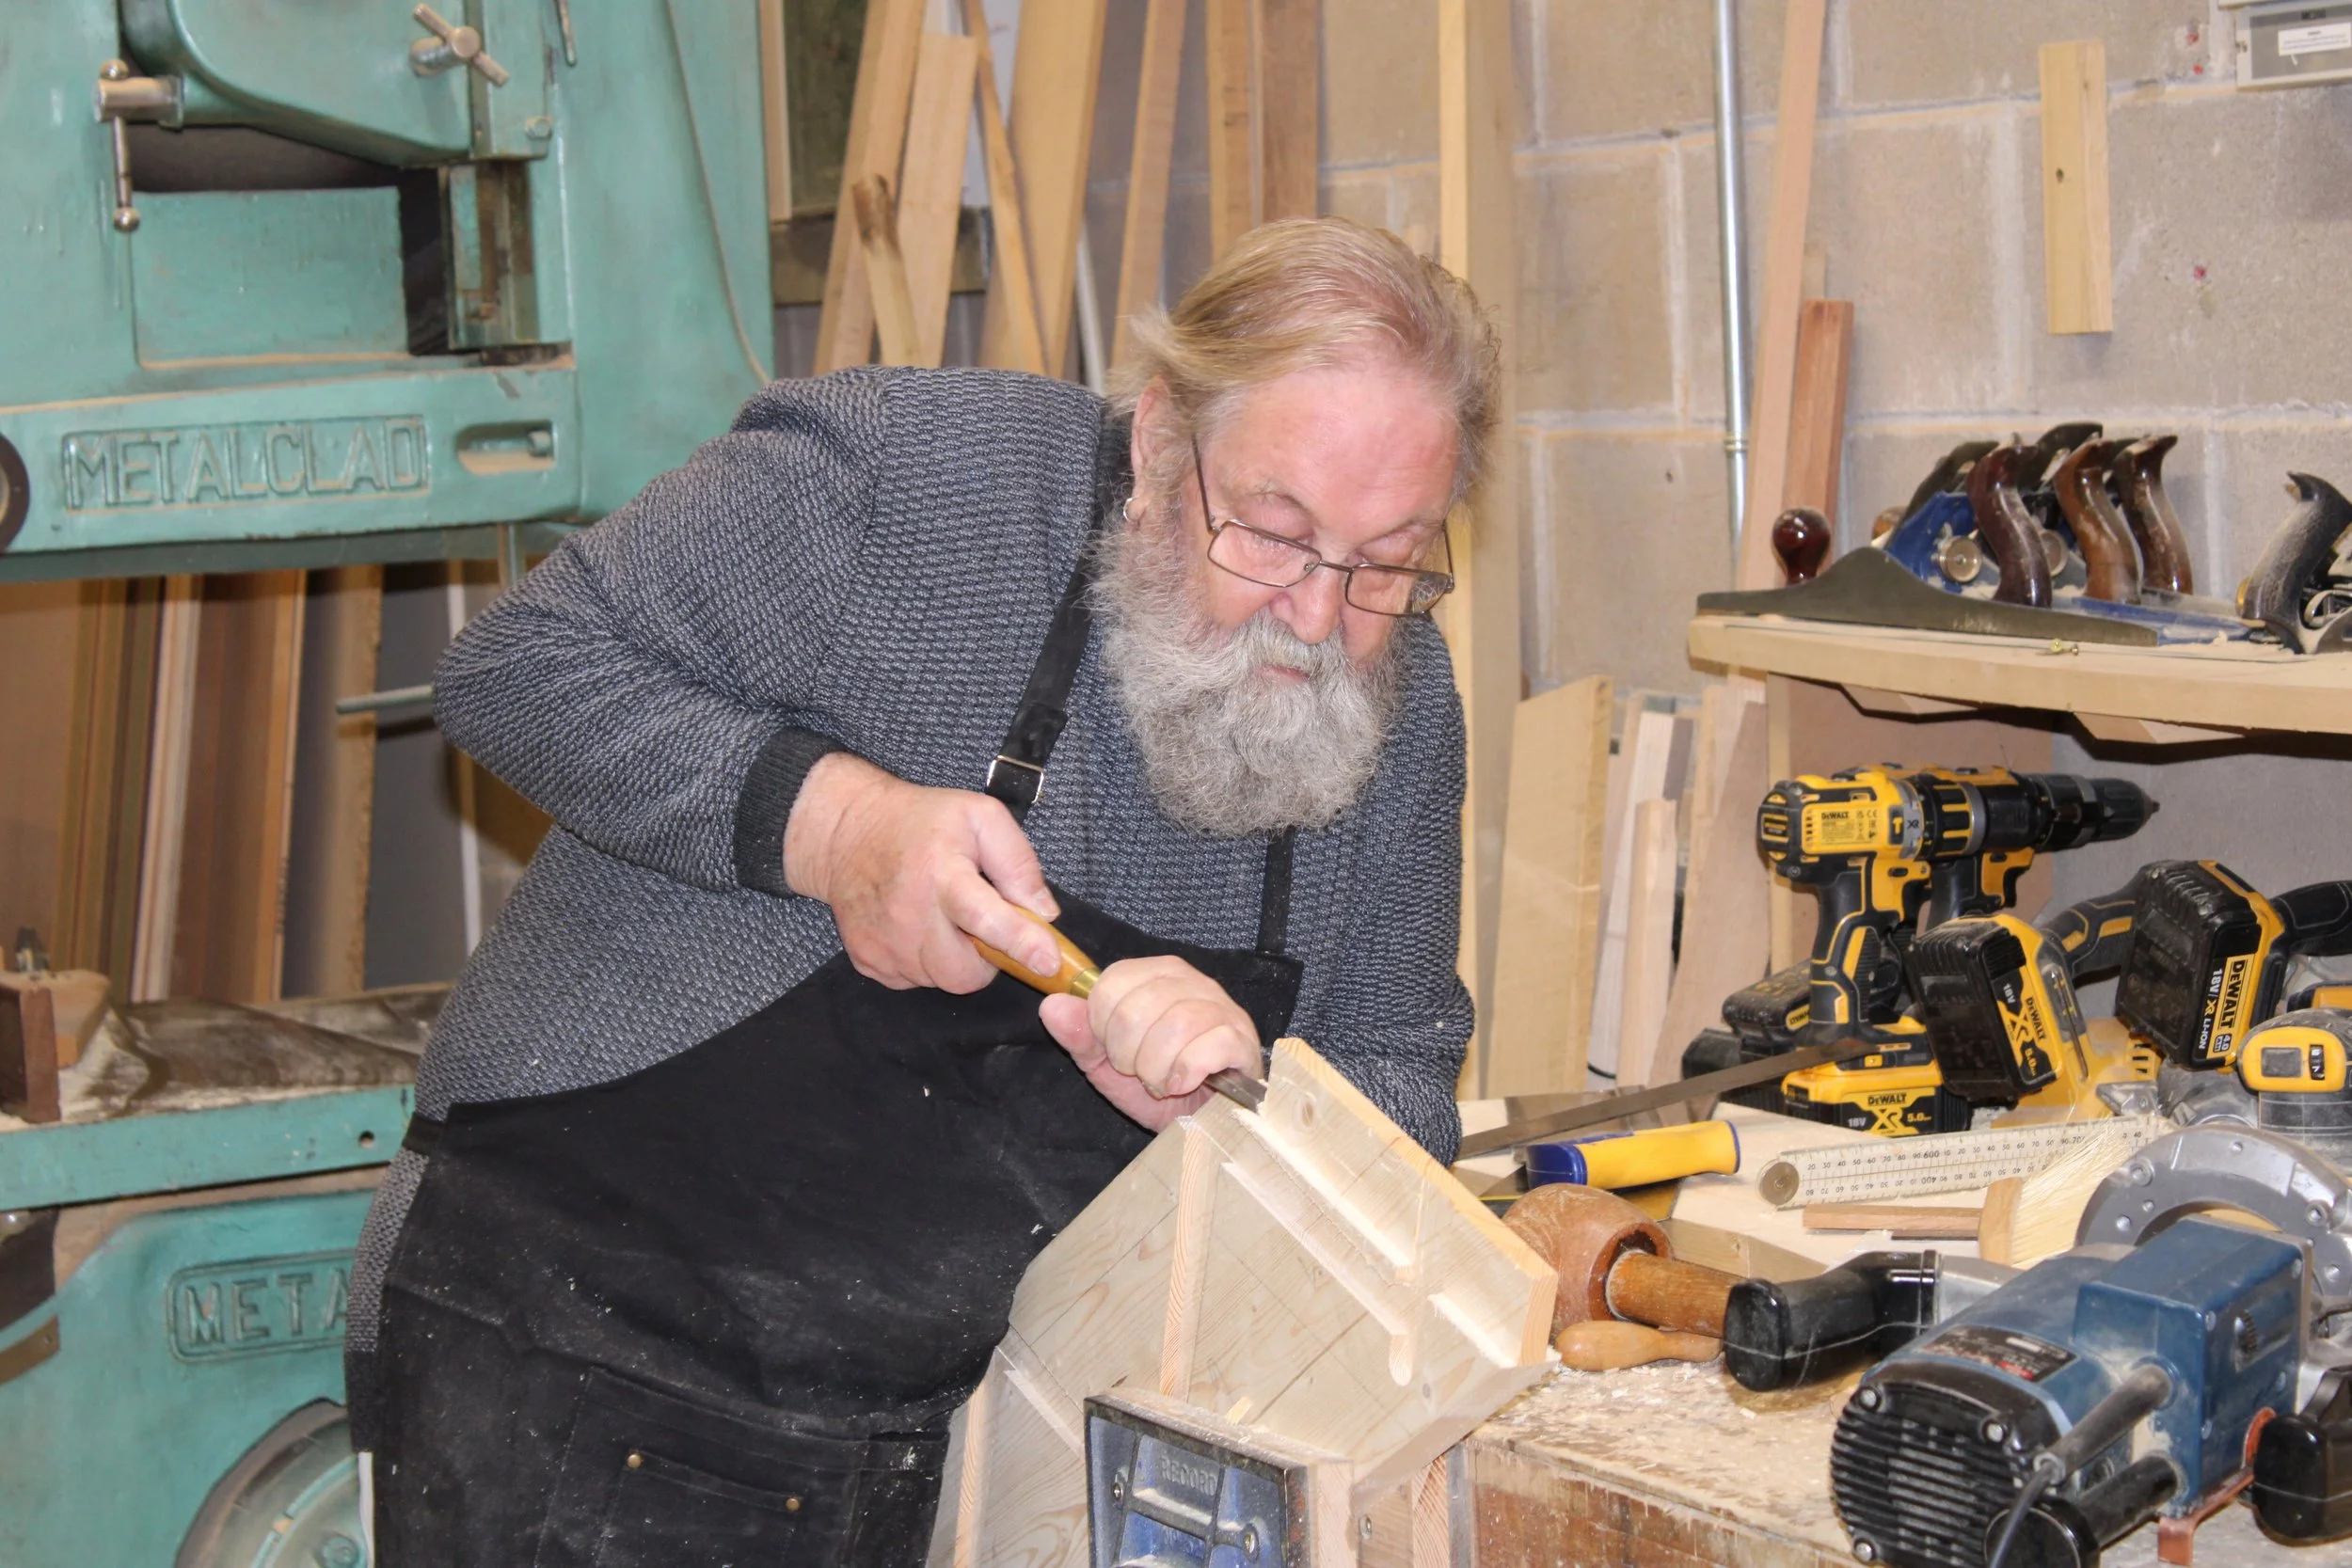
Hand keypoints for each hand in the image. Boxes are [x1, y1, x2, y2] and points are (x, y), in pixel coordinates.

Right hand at [783, 752, 1060, 990]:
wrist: (846, 834)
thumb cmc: (920, 822)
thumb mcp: (980, 817)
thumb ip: (1018, 862)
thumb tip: (1044, 912)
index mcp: (941, 873)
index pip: (984, 918)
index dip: (1020, 942)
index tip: (1049, 962)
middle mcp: (908, 915)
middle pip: (966, 971)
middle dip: (986, 958)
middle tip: (980, 923)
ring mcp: (884, 944)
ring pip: (942, 980)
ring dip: (956, 959)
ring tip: (945, 919)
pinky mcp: (868, 961)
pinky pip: (914, 981)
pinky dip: (927, 964)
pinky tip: (920, 929)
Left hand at [1040, 956, 1260, 1130]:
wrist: (1205, 1121)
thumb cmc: (1159, 1086)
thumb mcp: (1108, 1065)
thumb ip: (1079, 1035)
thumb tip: (1051, 1005)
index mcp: (1154, 975)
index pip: (1110, 985)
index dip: (1103, 1029)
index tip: (1116, 1052)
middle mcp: (1190, 980)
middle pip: (1136, 1010)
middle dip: (1129, 1056)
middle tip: (1141, 1072)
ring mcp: (1221, 1007)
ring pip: (1174, 1027)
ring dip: (1158, 1069)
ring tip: (1162, 1082)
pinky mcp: (1242, 1038)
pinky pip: (1208, 1046)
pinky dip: (1187, 1073)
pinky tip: (1185, 1083)